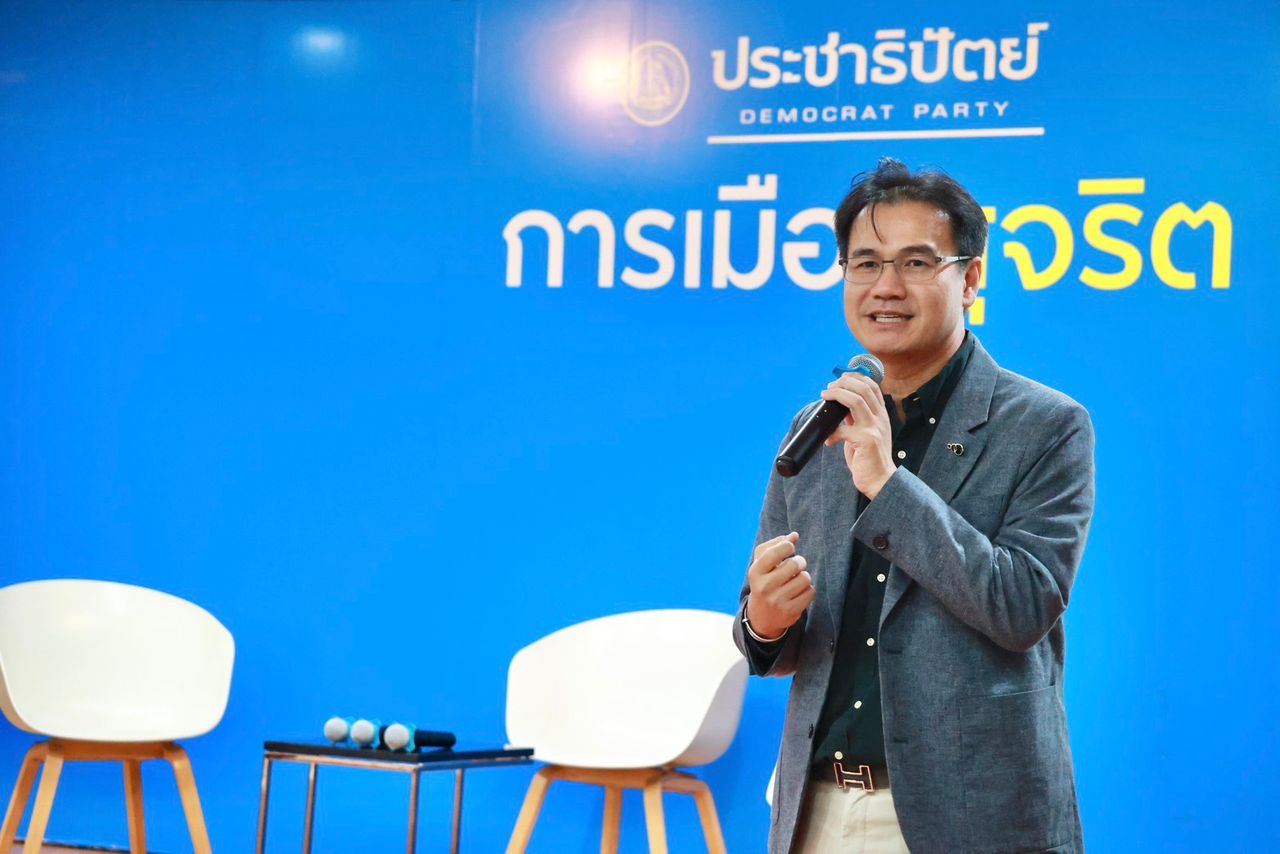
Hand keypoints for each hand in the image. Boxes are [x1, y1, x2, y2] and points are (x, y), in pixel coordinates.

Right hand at [745, 532, 815, 638]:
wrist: (761, 617)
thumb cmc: (764, 582)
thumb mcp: (761, 564)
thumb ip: (775, 545)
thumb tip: (794, 535)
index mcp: (755, 572)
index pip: (773, 553)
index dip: (787, 546)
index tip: (790, 548)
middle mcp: (765, 587)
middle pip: (794, 564)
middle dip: (800, 561)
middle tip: (797, 565)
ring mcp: (778, 601)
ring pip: (805, 578)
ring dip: (804, 576)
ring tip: (797, 579)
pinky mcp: (791, 611)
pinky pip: (811, 592)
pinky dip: (808, 589)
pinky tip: (799, 592)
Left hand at [820, 372, 894, 499]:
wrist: (881, 480)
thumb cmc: (870, 457)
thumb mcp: (866, 432)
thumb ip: (856, 419)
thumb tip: (840, 406)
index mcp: (881, 414)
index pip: (872, 386)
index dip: (856, 378)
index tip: (840, 379)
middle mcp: (880, 418)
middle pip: (864, 388)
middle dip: (844, 383)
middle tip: (829, 387)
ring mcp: (874, 428)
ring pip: (856, 401)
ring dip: (837, 395)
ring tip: (825, 395)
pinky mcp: (866, 440)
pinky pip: (843, 429)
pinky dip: (831, 432)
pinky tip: (827, 439)